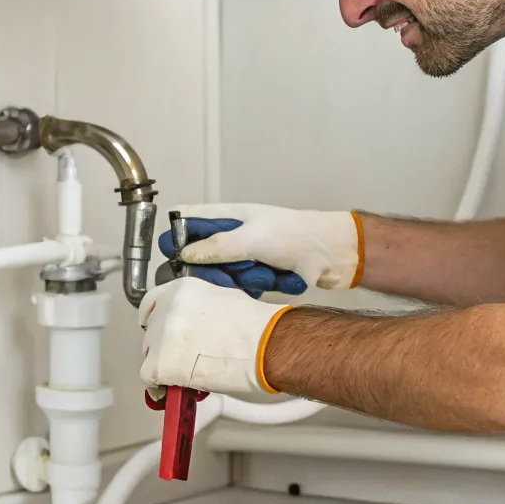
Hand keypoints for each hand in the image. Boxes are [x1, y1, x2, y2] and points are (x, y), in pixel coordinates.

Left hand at [139, 278, 292, 397]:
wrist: (267, 346)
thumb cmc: (257, 328)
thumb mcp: (223, 301)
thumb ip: (198, 310)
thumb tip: (192, 328)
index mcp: (181, 289)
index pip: (151, 303)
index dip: (155, 321)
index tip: (158, 333)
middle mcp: (166, 308)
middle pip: (152, 332)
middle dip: (165, 347)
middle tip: (186, 359)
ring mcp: (161, 335)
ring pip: (151, 355)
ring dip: (166, 366)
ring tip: (191, 374)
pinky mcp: (160, 363)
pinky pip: (150, 379)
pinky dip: (161, 387)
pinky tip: (178, 388)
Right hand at [158, 217, 308, 297]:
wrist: (331, 254)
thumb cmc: (292, 236)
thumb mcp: (252, 238)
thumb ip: (217, 247)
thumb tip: (183, 255)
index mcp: (226, 216)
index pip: (186, 219)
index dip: (175, 237)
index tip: (173, 258)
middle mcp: (230, 235)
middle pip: (198, 256)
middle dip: (213, 269)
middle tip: (232, 272)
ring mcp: (243, 256)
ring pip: (219, 276)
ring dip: (239, 278)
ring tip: (263, 271)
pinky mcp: (255, 275)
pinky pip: (239, 287)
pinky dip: (252, 286)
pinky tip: (269, 281)